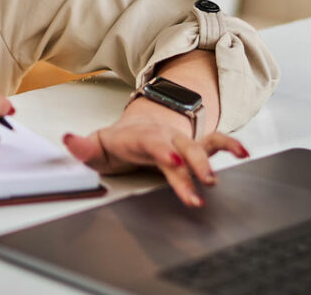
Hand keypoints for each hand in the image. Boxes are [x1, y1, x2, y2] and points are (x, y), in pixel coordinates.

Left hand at [63, 116, 248, 207]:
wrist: (137, 127)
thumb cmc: (118, 142)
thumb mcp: (96, 146)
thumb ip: (82, 147)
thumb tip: (67, 140)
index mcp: (140, 138)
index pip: (153, 145)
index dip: (163, 153)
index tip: (173, 163)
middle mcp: (164, 137)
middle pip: (181, 149)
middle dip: (192, 164)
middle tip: (203, 182)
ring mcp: (181, 139)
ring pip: (199, 146)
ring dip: (210, 160)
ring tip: (218, 178)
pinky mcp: (194, 144)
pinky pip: (215, 141)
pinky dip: (231, 145)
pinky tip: (244, 154)